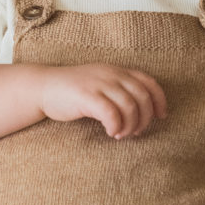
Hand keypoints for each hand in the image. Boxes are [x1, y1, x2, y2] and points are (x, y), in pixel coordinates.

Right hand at [39, 63, 165, 138]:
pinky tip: (110, 132)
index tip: (161, 116)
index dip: (159, 100)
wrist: (43, 87)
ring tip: (120, 134)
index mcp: (117, 70)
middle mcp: (111, 74)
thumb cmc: (72, 91)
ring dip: (130, 125)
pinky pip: (111, 113)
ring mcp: (99, 84)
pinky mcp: (87, 96)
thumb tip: (140, 111)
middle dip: (144, 118)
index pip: (149, 82)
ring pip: (129, 106)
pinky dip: (116, 126)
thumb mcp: (100, 84)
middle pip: (142, 97)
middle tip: (136, 132)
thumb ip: (118, 90)